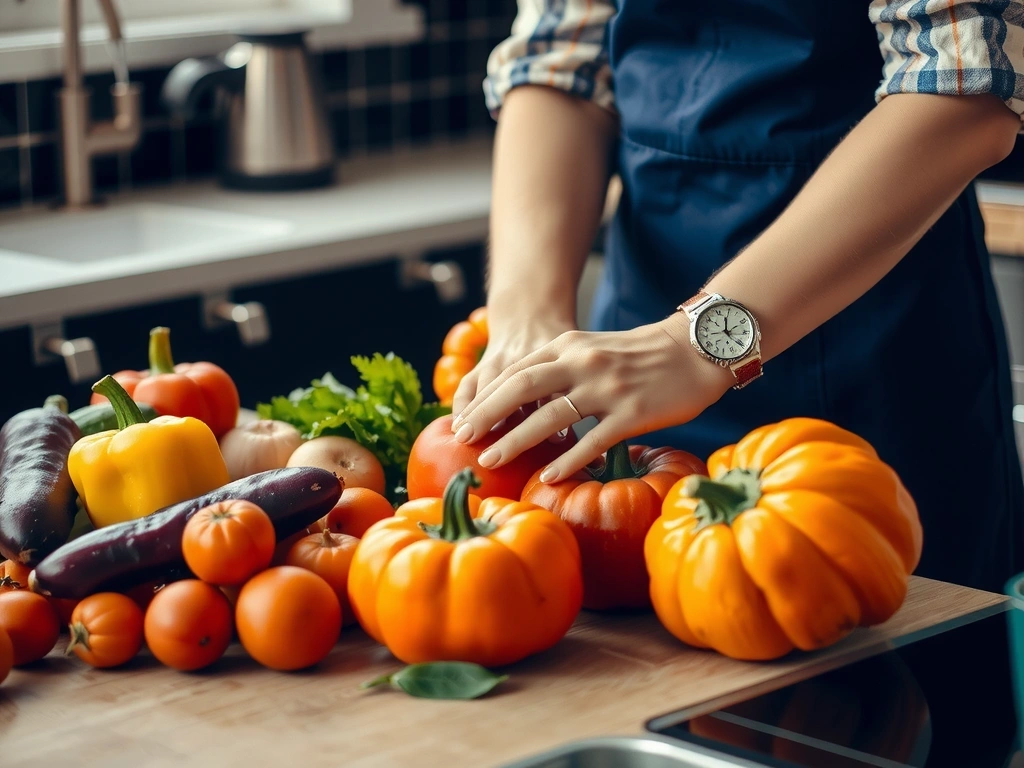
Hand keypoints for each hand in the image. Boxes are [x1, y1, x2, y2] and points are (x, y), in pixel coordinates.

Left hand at [451, 314, 733, 481]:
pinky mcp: (632, 412)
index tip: (462, 419)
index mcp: (569, 345)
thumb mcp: (592, 348)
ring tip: (492, 459)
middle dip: (487, 414)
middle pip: (522, 387)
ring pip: (551, 415)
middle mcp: (582, 363)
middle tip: (463, 438)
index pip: (516, 371)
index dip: (485, 396)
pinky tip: (549, 476)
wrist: (696, 349)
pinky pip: (593, 441)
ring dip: (516, 439)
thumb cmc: (641, 355)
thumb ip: (559, 367)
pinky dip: (568, 460)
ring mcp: (607, 388)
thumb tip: (520, 398)